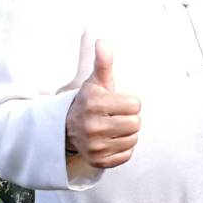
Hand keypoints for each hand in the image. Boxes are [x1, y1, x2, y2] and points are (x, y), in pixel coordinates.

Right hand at [65, 40, 141, 168]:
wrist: (66, 128)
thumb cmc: (89, 102)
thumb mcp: (95, 82)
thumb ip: (103, 62)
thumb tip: (103, 41)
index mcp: (94, 104)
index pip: (135, 105)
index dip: (129, 103)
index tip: (116, 103)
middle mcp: (92, 126)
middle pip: (136, 123)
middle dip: (128, 118)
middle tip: (114, 116)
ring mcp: (94, 146)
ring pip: (133, 139)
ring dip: (126, 134)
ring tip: (112, 128)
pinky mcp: (98, 161)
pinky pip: (127, 155)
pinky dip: (122, 149)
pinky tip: (110, 141)